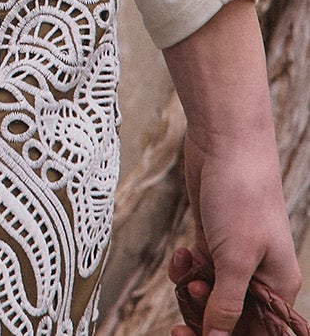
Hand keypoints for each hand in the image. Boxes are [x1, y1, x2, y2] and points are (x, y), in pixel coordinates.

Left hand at [167, 120, 300, 335]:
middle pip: (230, 315)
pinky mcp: (211, 236)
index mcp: (278, 286)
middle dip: (205, 316)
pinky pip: (197, 268)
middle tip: (187, 304)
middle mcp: (258, 275)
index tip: (195, 335)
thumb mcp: (235, 258)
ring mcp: (233, 255)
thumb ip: (226, 301)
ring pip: (209, 293)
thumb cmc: (241, 197)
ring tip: (187, 276)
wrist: (225, 143)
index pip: (256, 330)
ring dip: (192, 290)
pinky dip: (185, 267)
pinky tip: (181, 255)